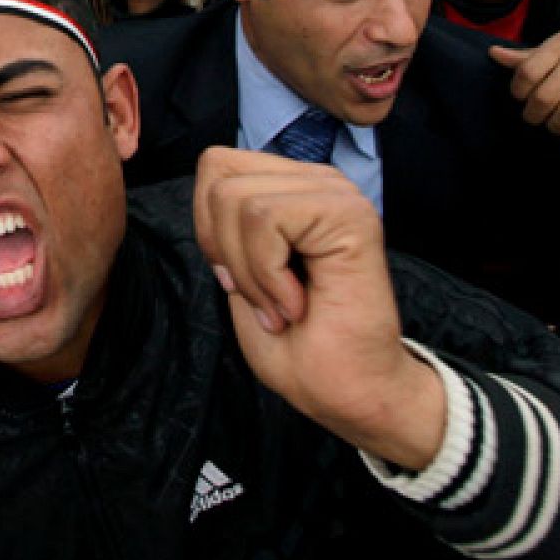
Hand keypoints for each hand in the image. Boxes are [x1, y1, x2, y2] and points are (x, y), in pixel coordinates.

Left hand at [194, 148, 446, 470]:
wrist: (352, 392)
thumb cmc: (299, 346)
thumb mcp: (239, 277)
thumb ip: (226, 228)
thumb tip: (207, 195)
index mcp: (292, 189)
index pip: (215, 167)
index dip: (207, 227)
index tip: (239, 281)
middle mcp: (316, 181)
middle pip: (219, 175)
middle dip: (223, 249)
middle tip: (264, 298)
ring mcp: (336, 193)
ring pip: (237, 197)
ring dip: (249, 270)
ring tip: (284, 305)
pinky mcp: (349, 213)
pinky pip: (265, 217)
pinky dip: (267, 273)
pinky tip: (298, 303)